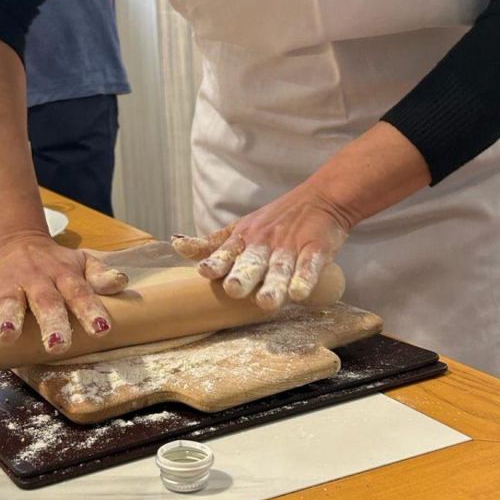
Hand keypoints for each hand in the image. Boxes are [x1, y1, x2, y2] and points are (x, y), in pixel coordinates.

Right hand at [0, 234, 127, 353]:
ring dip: (7, 319)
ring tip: (5, 336)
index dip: (91, 310)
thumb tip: (121, 283)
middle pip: (45, 302)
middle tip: (57, 344)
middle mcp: (38, 281)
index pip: (80, 293)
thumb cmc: (57, 262)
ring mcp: (11, 286)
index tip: (102, 329)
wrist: (20, 241)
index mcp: (64, 276)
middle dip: (51, 322)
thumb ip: (101, 275)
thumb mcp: (82, 262)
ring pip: (9, 303)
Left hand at [171, 183, 351, 310]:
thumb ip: (211, 244)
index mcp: (244, 238)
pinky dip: (304, 278)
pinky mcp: (316, 249)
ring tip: (266, 301)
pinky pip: (309, 266)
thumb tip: (176, 245)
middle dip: (242, 276)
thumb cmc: (275, 220)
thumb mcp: (239, 228)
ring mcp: (290, 246)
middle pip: (251, 263)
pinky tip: (299, 294)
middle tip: (234, 289)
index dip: (216, 262)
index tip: (204, 271)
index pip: (226, 252)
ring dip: (273, 285)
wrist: (322, 199)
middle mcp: (264, 243)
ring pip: (279, 268)